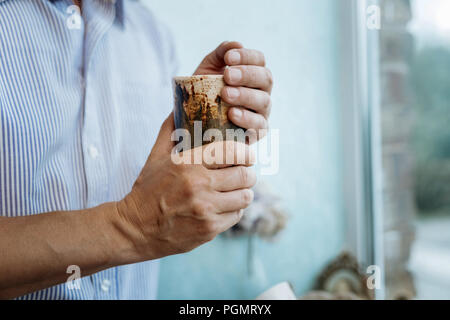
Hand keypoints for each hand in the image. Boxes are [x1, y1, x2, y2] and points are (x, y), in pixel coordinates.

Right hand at [114, 113, 256, 259]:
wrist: (136, 228)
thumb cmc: (148, 189)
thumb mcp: (156, 156)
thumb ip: (170, 129)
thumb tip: (178, 105)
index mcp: (188, 164)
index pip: (231, 151)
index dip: (245, 152)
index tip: (247, 155)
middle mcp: (199, 186)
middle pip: (245, 175)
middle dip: (248, 172)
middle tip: (243, 172)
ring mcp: (206, 210)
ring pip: (245, 197)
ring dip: (243, 192)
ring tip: (236, 190)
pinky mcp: (209, 229)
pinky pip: (237, 216)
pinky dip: (234, 210)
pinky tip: (224, 206)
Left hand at [194, 41, 272, 141]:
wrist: (194, 119)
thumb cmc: (205, 90)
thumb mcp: (208, 69)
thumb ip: (220, 54)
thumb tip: (236, 44)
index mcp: (253, 73)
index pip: (259, 60)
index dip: (247, 56)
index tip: (228, 58)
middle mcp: (262, 91)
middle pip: (266, 78)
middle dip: (247, 75)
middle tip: (227, 76)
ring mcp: (262, 112)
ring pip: (263, 101)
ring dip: (245, 96)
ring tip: (226, 94)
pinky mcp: (257, 131)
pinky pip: (259, 126)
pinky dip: (247, 119)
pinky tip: (232, 114)